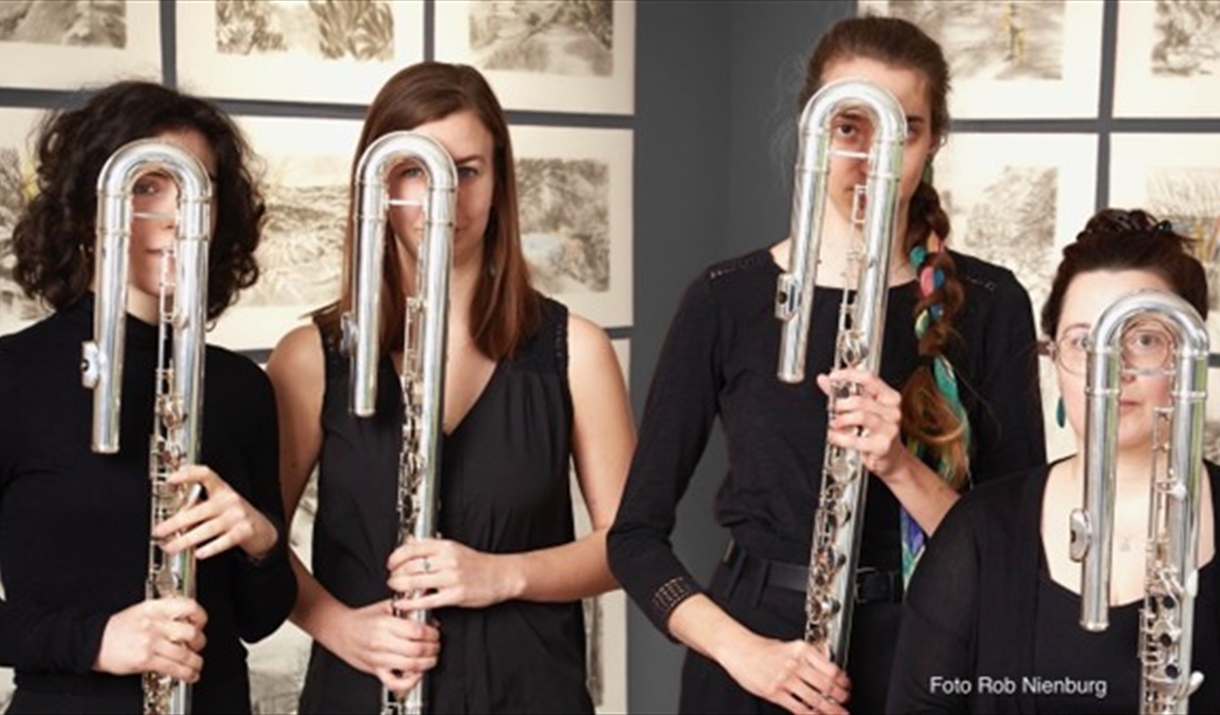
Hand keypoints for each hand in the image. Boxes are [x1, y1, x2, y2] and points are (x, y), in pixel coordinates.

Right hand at [93, 597, 207, 682]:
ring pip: (184, 653)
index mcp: (155, 608)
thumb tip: (187, 621)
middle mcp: (155, 623)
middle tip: (197, 646)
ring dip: (195, 662)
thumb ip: (164, 614)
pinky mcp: (145, 660)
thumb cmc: (117, 628)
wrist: (93, 641)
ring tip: (196, 664)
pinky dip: (186, 673)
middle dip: (199, 642)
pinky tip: (190, 675)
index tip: (201, 624)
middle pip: (191, 632)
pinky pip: (173, 668)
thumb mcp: (143, 611)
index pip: (189, 606)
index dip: (200, 617)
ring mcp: (150, 642)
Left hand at [153, 465, 278, 559]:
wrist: (262, 530)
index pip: (206, 475)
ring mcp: (237, 516)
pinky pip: (225, 541)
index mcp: (221, 489)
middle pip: (200, 509)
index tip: (171, 479)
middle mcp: (229, 500)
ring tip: (171, 547)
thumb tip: (170, 517)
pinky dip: (210, 548)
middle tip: (160, 531)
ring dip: (187, 539)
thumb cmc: (234, 515)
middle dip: (176, 521)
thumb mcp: (219, 504)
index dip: (188, 474)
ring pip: (208, 528)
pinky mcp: (244, 532)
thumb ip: (197, 506)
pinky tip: (199, 553)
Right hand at [331, 600, 440, 694]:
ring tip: (431, 657)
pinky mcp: (376, 670)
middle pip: (416, 650)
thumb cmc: (363, 619)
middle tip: (436, 645)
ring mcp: (379, 658)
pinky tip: (416, 674)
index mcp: (385, 625)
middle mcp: (381, 643)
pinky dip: (409, 682)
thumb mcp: (386, 607)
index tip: (435, 633)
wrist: (340, 630)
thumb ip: (408, 609)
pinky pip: (394, 682)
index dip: (431, 633)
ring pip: (410, 666)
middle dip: (433, 648)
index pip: (416, 631)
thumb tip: (429, 619)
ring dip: (427, 663)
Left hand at [387, 538, 520, 610]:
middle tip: (391, 578)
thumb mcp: (455, 549)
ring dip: (399, 586)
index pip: (413, 548)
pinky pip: (426, 600)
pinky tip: (402, 603)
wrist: (501, 576)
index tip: (390, 563)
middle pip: (411, 565)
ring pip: (415, 582)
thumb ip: (433, 548)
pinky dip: (410, 602)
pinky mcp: (455, 595)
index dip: (396, 556)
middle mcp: (448, 560)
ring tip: (395, 588)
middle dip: (395, 573)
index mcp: (446, 546)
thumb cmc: (478, 564)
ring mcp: (451, 578)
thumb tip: (409, 544)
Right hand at [719, 636, 850, 714]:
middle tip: (845, 703)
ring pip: (815, 699)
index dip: (842, 681)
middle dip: (839, 698)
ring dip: (829, 709)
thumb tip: (826, 668)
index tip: (847, 687)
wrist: (738, 649)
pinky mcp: (774, 692)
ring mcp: (785, 679)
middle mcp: (795, 664)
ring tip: (836, 714)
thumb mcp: (789, 645)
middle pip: (825, 685)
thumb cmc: (761, 648)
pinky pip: (798, 707)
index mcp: (801, 650)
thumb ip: (807, 657)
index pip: (829, 668)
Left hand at [816, 368, 910, 481]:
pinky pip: (855, 439)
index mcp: (890, 398)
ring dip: (841, 420)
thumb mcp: (863, 409)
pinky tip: (834, 436)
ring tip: (834, 423)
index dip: (849, 375)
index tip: (833, 377)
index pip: (869, 379)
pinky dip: (840, 437)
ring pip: (859, 416)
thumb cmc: (877, 433)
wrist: (891, 459)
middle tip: (831, 408)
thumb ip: (842, 393)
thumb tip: (824, 380)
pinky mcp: (882, 445)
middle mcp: (892, 411)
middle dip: (840, 404)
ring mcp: (889, 429)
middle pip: (860, 400)